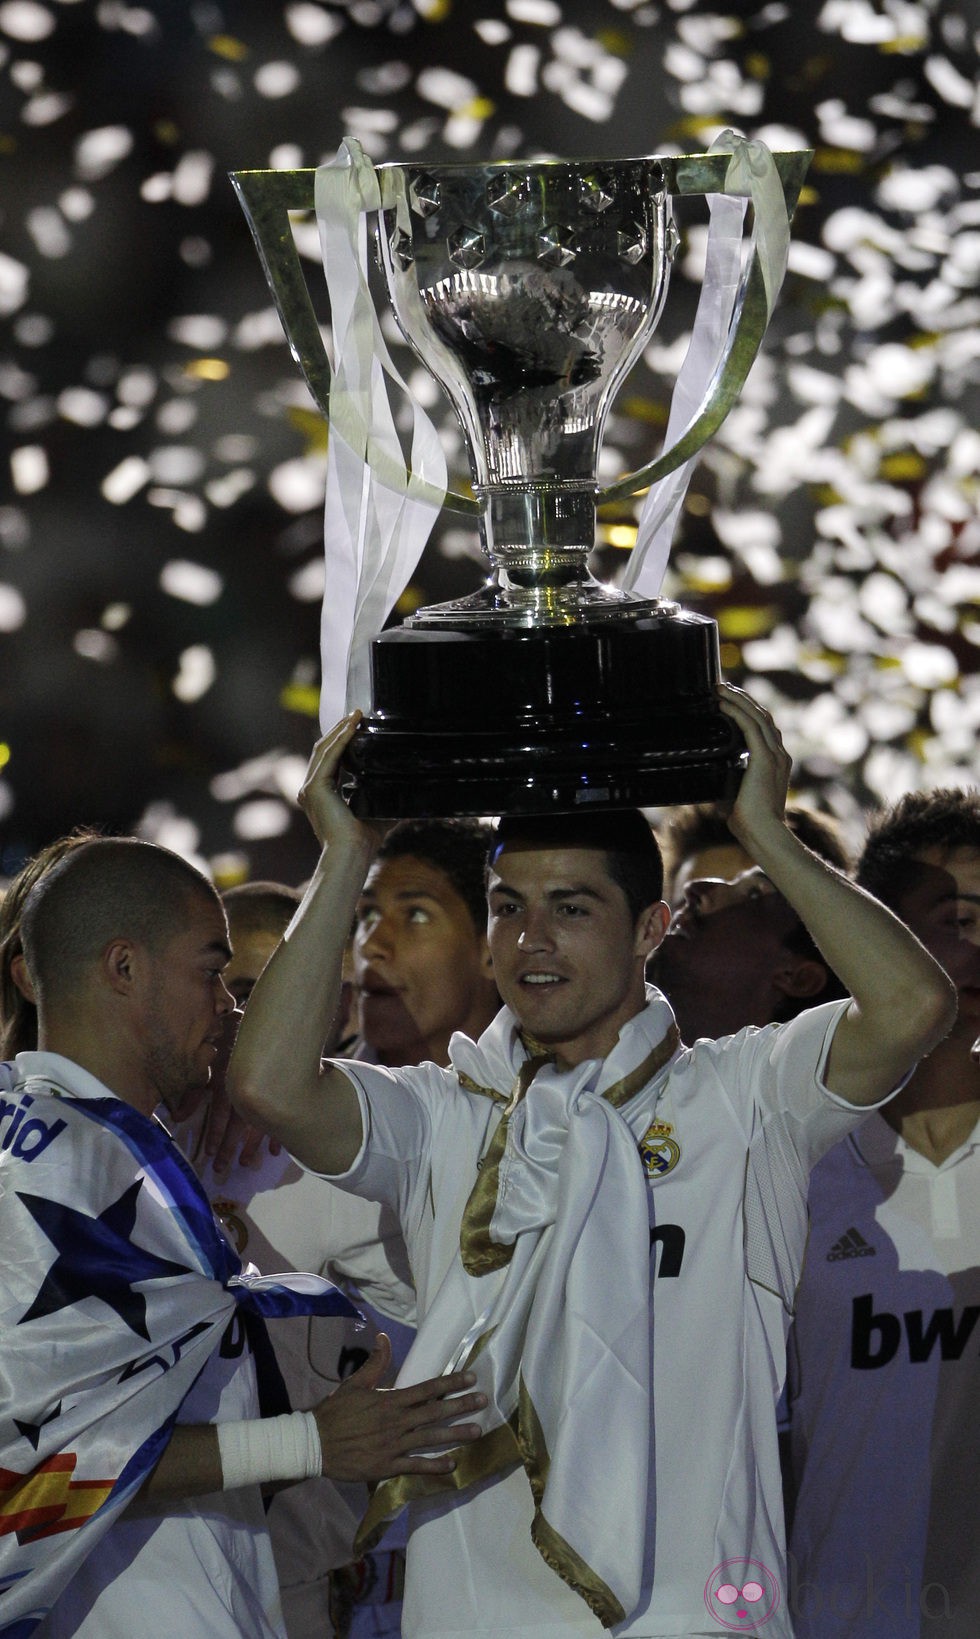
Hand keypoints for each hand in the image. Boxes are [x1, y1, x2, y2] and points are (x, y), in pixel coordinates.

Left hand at [171, 1011, 281, 1172]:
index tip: (209, 1156)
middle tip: (224, 1169)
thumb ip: (192, 1089)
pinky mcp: (283, 1088)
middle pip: (239, 1126)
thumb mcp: (207, 1057)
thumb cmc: (229, 1032)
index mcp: (228, 1083)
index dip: (215, 1136)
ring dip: (253, 1146)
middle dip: (231, 1148)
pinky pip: (282, 1114)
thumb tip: (176, 1117)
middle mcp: (247, 1090)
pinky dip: (279, 1133)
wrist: (264, 1016)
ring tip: (248, 1164)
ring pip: (261, 1124)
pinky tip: (276, 1151)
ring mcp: (267, 1090)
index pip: (221, 1116)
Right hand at [297, 712, 379, 854]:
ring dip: (341, 729)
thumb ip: (386, 798)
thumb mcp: (377, 811)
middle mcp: (310, 789)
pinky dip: (341, 739)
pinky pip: (329, 756)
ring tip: (356, 715)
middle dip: (340, 729)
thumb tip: (410, 792)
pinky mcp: (315, 788)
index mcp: (321, 794)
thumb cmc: (364, 840)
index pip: (329, 759)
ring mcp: (309, 788)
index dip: (341, 739)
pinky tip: (353, 727)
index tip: (357, 724)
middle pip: (324, 749)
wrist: (352, 854)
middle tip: (357, 713)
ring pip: (324, 749)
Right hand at [313, 1335, 487, 1482]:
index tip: (471, 1377)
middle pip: (435, 1412)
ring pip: (431, 1438)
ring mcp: (393, 1445)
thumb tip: (383, 1337)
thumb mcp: (354, 1384)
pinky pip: (416, 1467)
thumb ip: (374, 1363)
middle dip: (461, 1406)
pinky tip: (453, 1465)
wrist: (315, 1444)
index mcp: (390, 1400)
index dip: (450, 1382)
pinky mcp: (387, 1466)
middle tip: (483, 1401)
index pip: (427, 1388)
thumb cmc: (336, 1412)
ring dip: (456, 1435)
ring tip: (478, 1431)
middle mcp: (396, 1422)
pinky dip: (435, 1466)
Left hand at [716, 683, 791, 849]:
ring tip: (719, 688)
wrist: (764, 833)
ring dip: (738, 699)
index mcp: (778, 763)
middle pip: (763, 716)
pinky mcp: (764, 759)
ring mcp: (774, 755)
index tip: (732, 700)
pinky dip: (736, 712)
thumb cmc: (750, 822)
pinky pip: (750, 727)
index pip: (765, 728)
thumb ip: (733, 782)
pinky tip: (722, 703)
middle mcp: (780, 755)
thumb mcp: (740, 795)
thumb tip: (713, 778)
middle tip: (723, 687)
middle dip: (743, 699)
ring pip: (757, 716)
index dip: (749, 711)